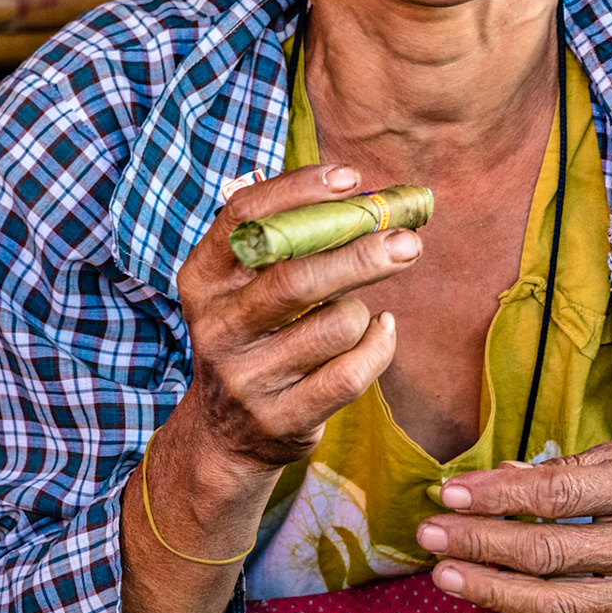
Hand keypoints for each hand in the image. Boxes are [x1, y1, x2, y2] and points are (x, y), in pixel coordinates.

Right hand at [171, 164, 419, 481]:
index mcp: (203, 279)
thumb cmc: (258, 333)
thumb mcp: (248, 285)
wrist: (225, 435)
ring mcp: (245, 379)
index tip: (351, 177)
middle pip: (296, 279)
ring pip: (336, 325)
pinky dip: (379, 346)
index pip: (245, 218)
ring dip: (361, 312)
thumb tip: (368, 195)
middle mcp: (217, 327)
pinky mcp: (280, 420)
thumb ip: (291, 239)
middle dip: (360, 254)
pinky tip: (381, 332)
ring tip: (357, 313)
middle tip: (407, 239)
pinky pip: (352, 372)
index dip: (299, 190)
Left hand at [414, 441, 611, 612]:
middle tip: (431, 535)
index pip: (559, 491)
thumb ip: (576, 468)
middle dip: (481, 542)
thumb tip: (504, 477)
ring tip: (448, 575)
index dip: (498, 495)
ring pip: (560, 604)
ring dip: (494, 591)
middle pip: (551, 549)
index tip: (450, 493)